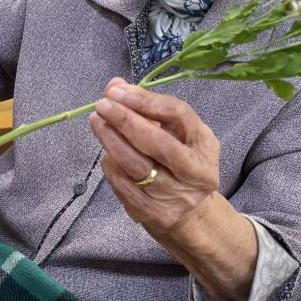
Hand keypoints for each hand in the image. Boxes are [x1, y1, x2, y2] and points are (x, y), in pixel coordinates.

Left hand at [90, 78, 256, 300]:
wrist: (192, 214)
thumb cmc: (180, 162)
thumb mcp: (175, 132)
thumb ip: (147, 108)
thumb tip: (115, 85)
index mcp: (204, 144)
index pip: (177, 114)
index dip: (145, 100)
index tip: (117, 91)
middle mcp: (195, 171)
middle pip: (156, 142)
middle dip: (124, 120)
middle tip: (102, 105)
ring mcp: (176, 195)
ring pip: (137, 165)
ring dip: (111, 140)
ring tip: (97, 122)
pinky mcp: (156, 214)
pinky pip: (125, 187)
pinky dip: (112, 167)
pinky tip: (106, 154)